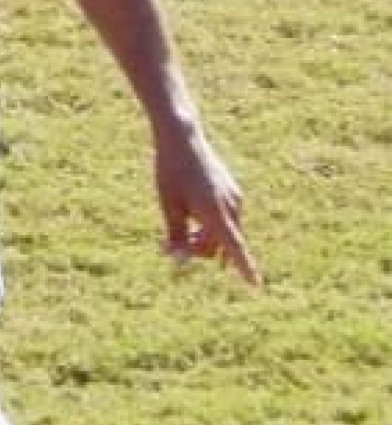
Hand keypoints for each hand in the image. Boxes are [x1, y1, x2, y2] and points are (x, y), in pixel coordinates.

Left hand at [154, 125, 260, 284]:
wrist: (183, 139)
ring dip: (205, 237)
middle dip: (201, 250)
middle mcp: (232, 207)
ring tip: (181, 227)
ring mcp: (235, 198)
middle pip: (223, 244)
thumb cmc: (171, 173)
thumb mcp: (169, 206)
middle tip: (169, 244)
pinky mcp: (233, 191)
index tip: (256, 285)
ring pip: (225, 231)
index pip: (234, 247)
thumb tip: (180, 261)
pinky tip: (191, 211)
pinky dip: (212, 223)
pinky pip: (226, 217)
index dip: (244, 267)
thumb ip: (176, 235)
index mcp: (216, 213)